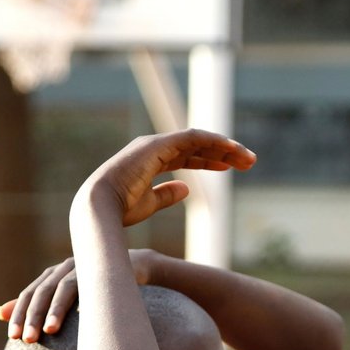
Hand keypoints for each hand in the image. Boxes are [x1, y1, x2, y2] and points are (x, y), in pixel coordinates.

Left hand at [0, 249, 164, 342]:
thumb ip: (39, 305)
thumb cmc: (102, 289)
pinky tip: (77, 318)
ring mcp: (85, 267)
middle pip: (41, 291)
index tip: (12, 337)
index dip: (19, 313)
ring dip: (53, 310)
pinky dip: (81, 302)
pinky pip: (88, 286)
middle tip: (25, 340)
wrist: (138, 266)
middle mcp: (66, 268)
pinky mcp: (104, 270)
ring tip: (47, 332)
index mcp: (55, 275)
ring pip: (62, 288)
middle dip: (31, 315)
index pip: (30, 294)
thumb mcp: (71, 297)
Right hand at [76, 129, 254, 227]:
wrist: (100, 207)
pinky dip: (214, 141)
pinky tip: (232, 149)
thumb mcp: (149, 204)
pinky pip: (193, 138)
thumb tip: (186, 190)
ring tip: (249, 158)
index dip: (209, 160)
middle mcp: (154, 148)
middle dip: (223, 152)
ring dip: (225, 146)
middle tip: (249, 161)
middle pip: (196, 146)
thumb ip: (167, 195)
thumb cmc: (120, 211)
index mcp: (151, 161)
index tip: (230, 167)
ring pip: (199, 139)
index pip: (187, 156)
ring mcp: (156, 144)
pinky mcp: (158, 145)